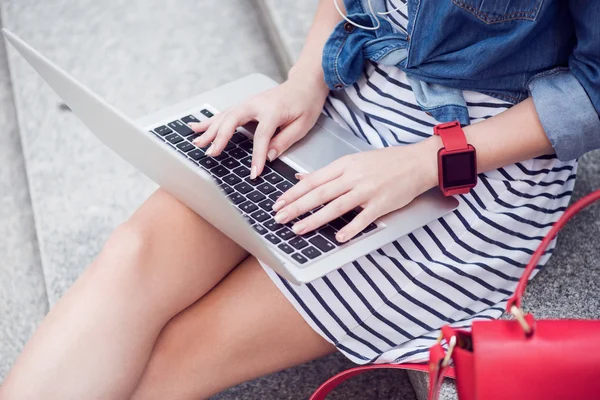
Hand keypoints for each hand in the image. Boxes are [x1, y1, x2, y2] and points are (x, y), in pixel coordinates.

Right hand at [188, 73, 328, 178]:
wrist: (304, 83)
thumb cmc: (305, 103)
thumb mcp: (302, 125)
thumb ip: (284, 141)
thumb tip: (268, 157)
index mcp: (273, 110)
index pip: (262, 136)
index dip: (257, 156)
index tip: (254, 173)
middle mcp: (256, 104)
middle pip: (233, 120)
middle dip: (221, 137)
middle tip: (211, 153)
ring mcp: (248, 102)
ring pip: (225, 116)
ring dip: (209, 130)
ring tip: (197, 143)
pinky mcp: (244, 104)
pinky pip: (224, 113)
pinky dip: (209, 121)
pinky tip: (196, 127)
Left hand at [271, 138, 440, 241]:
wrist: (417, 162)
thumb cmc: (386, 162)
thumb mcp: (353, 160)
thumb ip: (327, 172)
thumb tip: (301, 178)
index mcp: (344, 165)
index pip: (313, 180)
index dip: (293, 193)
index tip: (278, 203)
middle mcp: (353, 177)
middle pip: (319, 194)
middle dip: (296, 207)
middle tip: (279, 218)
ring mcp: (368, 190)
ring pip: (336, 206)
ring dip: (315, 219)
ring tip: (299, 229)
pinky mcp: (382, 203)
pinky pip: (363, 218)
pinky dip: (350, 228)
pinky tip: (338, 238)